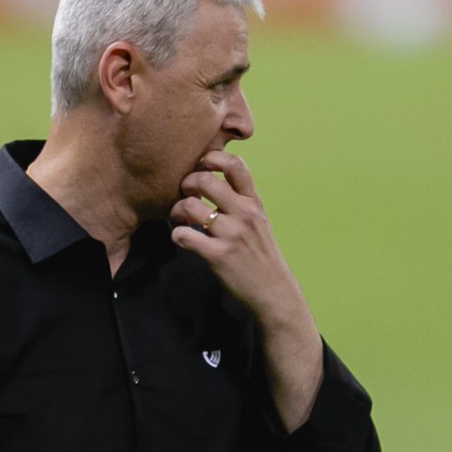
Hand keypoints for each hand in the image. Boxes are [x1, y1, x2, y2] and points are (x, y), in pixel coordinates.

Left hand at [169, 151, 324, 430]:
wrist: (274, 293)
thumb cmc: (262, 257)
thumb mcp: (259, 222)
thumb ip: (241, 200)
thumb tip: (213, 178)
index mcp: (254, 203)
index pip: (235, 165)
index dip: (212, 158)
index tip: (201, 167)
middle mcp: (245, 214)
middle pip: (206, 180)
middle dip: (187, 184)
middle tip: (184, 196)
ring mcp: (232, 235)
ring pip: (190, 206)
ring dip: (176, 210)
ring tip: (179, 219)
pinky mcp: (218, 256)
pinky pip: (184, 235)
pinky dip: (176, 234)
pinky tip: (182, 239)